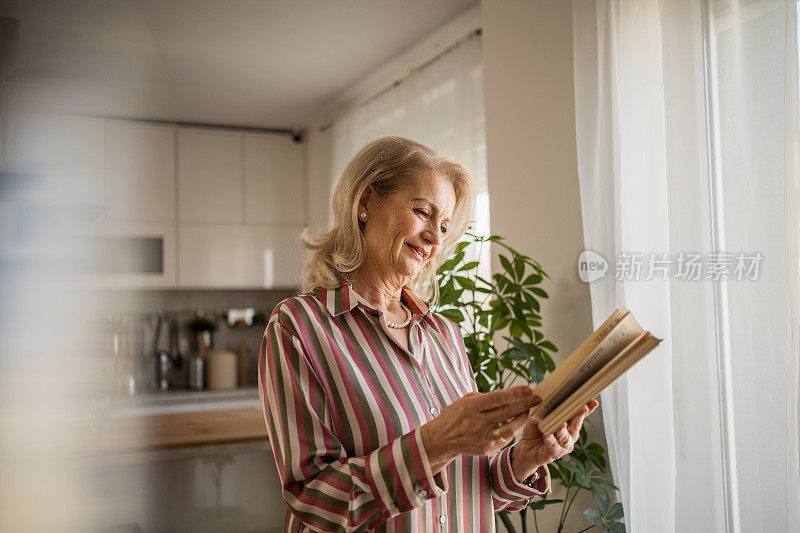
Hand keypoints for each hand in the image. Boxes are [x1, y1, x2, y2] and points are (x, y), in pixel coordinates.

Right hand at [420, 386, 542, 473]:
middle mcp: (476, 423)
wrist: (442, 439)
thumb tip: (510, 395)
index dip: (514, 394)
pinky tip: (516, 422)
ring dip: (522, 419)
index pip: (497, 399)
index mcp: (470, 407)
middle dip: (524, 404)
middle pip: (506, 412)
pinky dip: (512, 429)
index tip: (528, 389)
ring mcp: (482, 438)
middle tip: (538, 398)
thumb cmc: (456, 415)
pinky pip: (504, 438)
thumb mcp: (466, 400)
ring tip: (529, 411)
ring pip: (509, 428)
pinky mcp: (486, 449)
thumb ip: (486, 398)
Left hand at [510, 399, 599, 481]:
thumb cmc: (535, 431)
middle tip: (583, 407)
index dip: (588, 409)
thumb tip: (544, 399)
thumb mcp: (539, 416)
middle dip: (579, 416)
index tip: (593, 401)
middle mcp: (570, 435)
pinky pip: (552, 444)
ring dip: (563, 429)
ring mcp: (563, 446)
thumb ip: (544, 409)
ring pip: (565, 436)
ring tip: (562, 423)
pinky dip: (550, 438)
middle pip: (576, 424)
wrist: (526, 449)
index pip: (580, 415)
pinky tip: (547, 434)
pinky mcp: (554, 453)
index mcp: (569, 424)